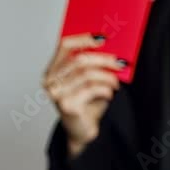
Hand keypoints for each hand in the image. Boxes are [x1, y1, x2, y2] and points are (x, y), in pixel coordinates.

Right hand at [42, 33, 124, 159]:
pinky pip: (91, 89)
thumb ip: (91, 65)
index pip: (64, 45)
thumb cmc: (85, 103)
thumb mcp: (87, 81)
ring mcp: (56, 94)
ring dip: (106, 76)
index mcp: (52, 70)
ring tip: (116, 81)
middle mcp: (50, 81)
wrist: (82, 131)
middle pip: (78, 60)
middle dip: (102, 59)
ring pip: (86, 74)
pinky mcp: (67, 105)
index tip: (102, 38)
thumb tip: (110, 49)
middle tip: (118, 61)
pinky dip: (105, 89)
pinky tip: (110, 93)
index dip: (83, 39)